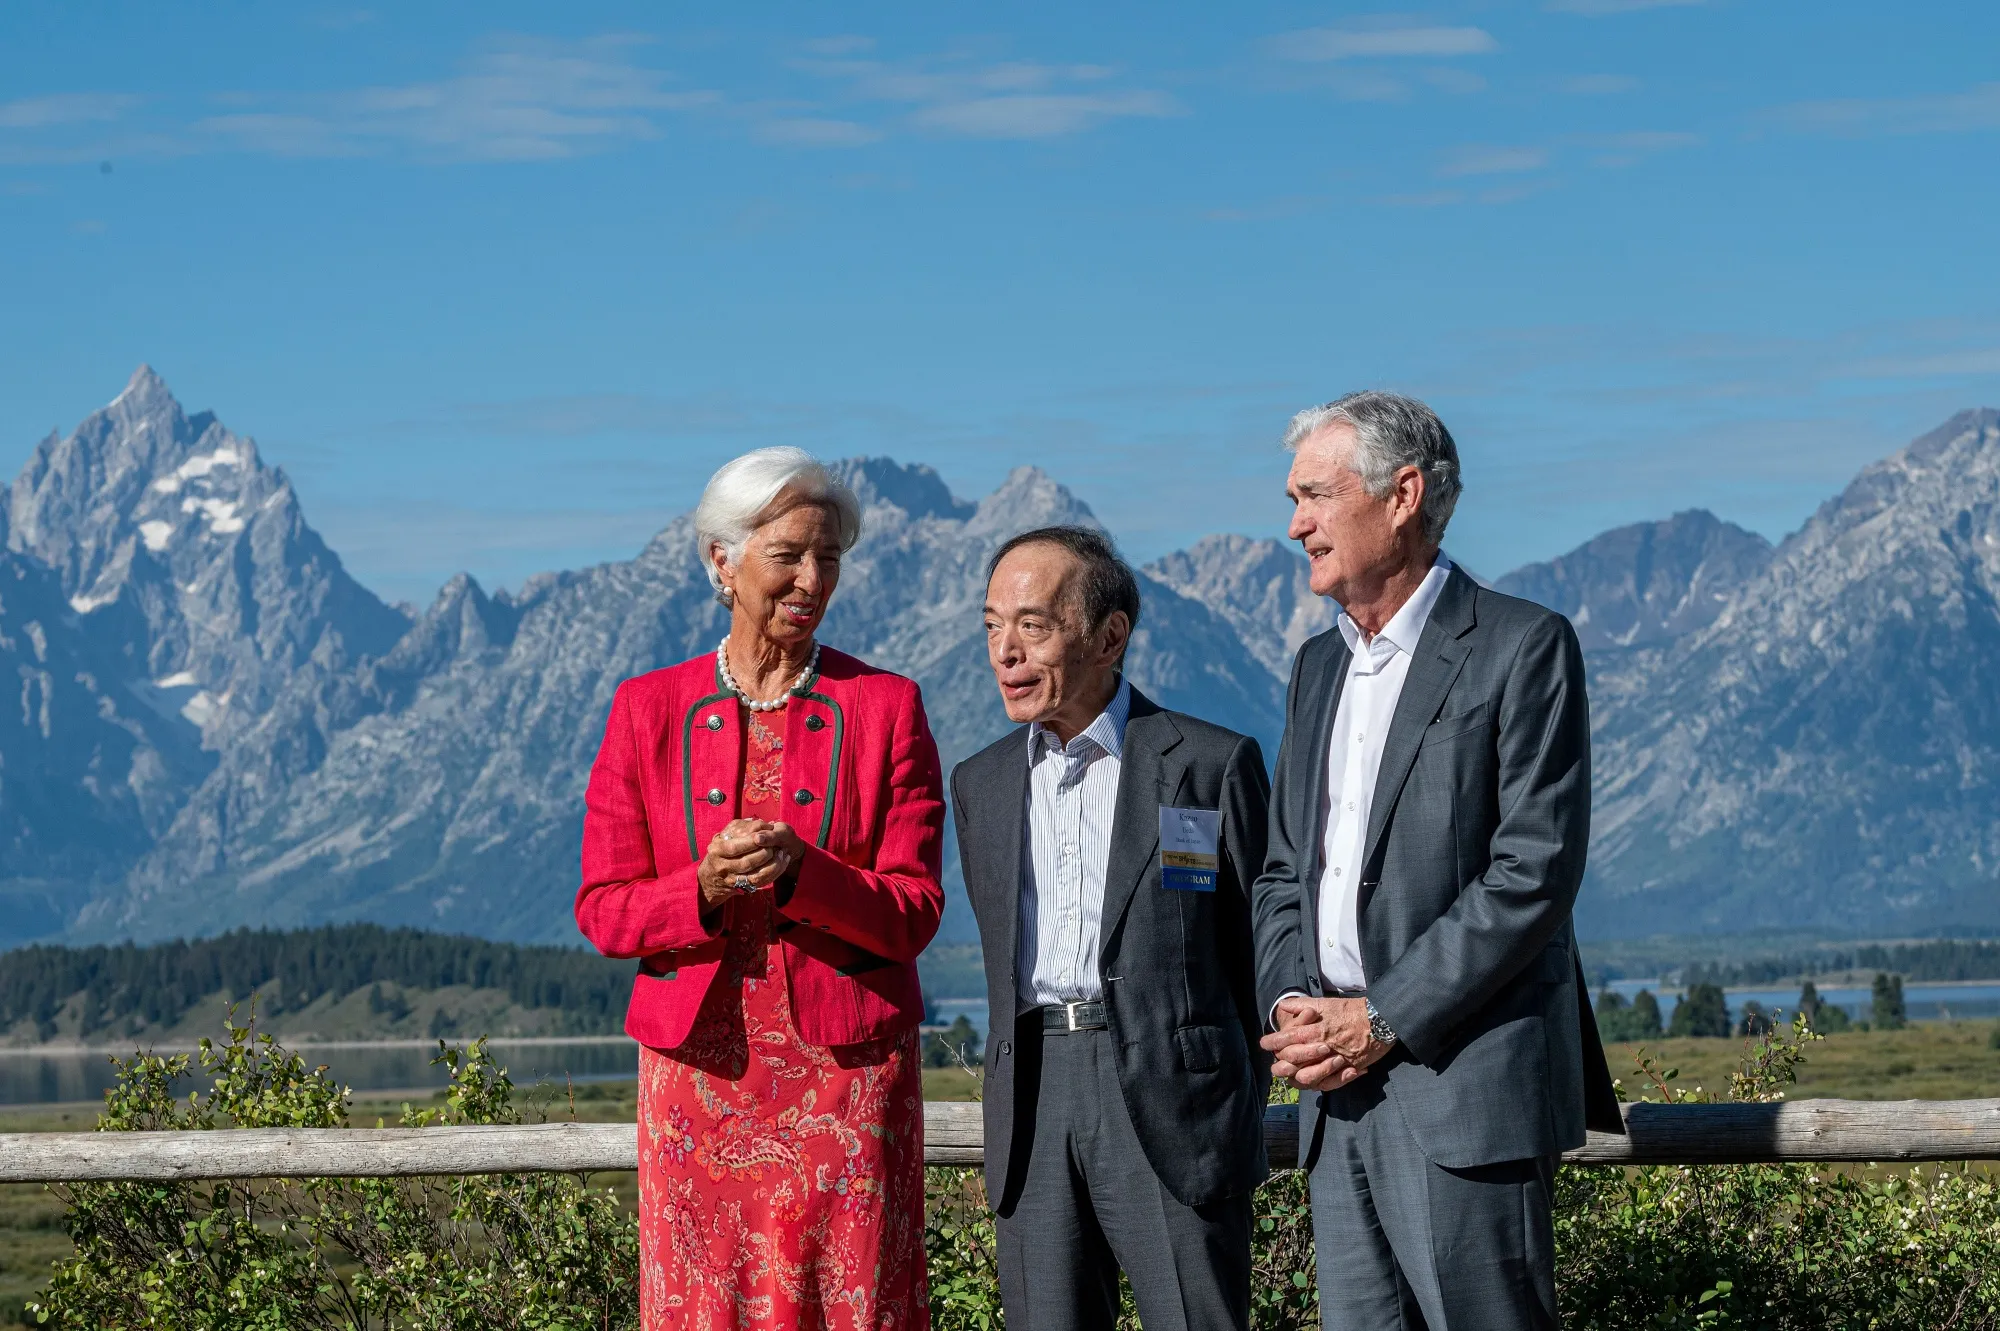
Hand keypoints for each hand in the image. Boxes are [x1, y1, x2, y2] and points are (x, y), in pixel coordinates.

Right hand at [697, 819, 793, 911]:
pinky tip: (782, 862)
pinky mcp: (742, 888)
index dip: (752, 840)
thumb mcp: (727, 833)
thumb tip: (761, 825)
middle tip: (776, 844)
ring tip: (782, 853)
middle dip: (765, 852)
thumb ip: (742, 826)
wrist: (711, 876)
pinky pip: (761, 882)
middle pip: (747, 862)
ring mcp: (732, 880)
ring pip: (756, 875)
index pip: (735, 847)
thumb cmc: (723, 847)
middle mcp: (722, 867)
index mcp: (717, 850)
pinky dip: (774, 872)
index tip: (767, 832)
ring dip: (773, 864)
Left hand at [1259, 995, 1394, 1090]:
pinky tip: (1315, 1084)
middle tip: (1274, 1067)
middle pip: (1295, 1059)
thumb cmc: (1352, 1010)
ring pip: (1310, 1075)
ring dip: (1299, 1077)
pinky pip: (1332, 1082)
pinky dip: (1322, 1084)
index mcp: (1317, 1027)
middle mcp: (1325, 1044)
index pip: (1289, 1037)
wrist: (1381, 1018)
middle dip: (1281, 1064)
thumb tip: (1284, 1005)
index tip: (1264, 1043)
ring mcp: (1337, 1058)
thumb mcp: (1326, 1003)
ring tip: (1292, 1078)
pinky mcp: (1350, 1067)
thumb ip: (1303, 1005)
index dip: (1274, 1042)